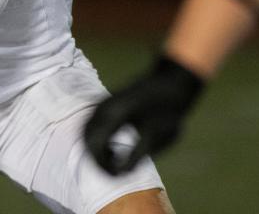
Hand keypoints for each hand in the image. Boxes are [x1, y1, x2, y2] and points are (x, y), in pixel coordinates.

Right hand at [84, 55, 204, 174]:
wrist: (172, 82)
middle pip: (87, 139)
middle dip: (97, 159)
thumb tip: (121, 173)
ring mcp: (103, 103)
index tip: (117, 176)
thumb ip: (138, 156)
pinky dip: (97, 140)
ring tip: (115, 159)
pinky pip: (91, 125)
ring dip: (96, 149)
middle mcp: (104, 107)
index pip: (96, 145)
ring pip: (86, 132)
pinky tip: (113, 148)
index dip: (103, 165)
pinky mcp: (105, 104)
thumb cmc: (169, 109)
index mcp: (116, 114)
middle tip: (116, 171)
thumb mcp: (159, 137)